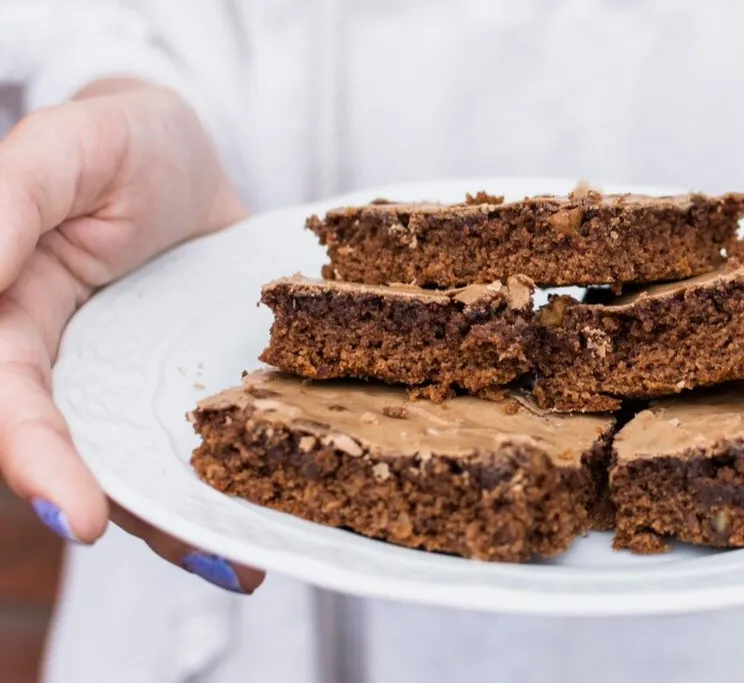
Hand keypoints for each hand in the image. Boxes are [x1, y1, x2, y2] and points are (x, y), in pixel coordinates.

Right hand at [0, 79, 262, 592]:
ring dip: (179, 522)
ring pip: (134, 465)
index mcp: (8, 317)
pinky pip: (188, 445)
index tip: (78, 517)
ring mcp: (123, 383)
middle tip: (209, 556)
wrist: (181, 150)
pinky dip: (215, 490)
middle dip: (128, 512)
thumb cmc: (115, 140)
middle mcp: (61, 367)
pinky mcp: (177, 386)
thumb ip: (6, 210)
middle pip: (76, 456)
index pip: (8, 401)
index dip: (35, 459)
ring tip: (243, 559)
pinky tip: (259, 533)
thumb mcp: (62, 152)